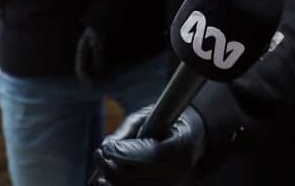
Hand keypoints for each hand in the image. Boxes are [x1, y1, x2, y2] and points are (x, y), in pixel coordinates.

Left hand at [91, 105, 206, 185]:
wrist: (194, 137)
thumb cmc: (169, 122)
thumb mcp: (149, 116)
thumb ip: (127, 131)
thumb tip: (106, 147)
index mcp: (177, 149)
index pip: (140, 158)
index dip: (117, 154)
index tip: (103, 148)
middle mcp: (176, 172)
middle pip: (131, 177)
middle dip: (108, 167)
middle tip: (99, 155)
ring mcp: (171, 185)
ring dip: (111, 180)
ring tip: (102, 169)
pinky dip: (119, 185)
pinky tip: (109, 179)